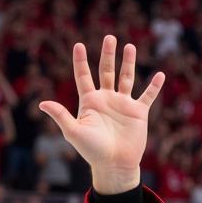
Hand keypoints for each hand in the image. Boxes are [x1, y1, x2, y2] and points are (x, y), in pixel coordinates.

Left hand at [40, 35, 164, 193]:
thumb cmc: (91, 150)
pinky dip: (154, 86)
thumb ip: (60, 116)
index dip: (81, 61)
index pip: (83, 77)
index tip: (79, 44)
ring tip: (129, 46)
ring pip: (126, 78)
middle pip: (106, 71)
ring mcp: (123, 105)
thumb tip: (41, 103)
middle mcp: (106, 100)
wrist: (114, 165)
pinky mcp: (138, 112)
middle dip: (108, 55)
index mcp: (90, 102)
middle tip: (109, 37)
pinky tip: (160, 75)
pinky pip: (147, 96)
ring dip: (128, 63)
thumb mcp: (74, 132)